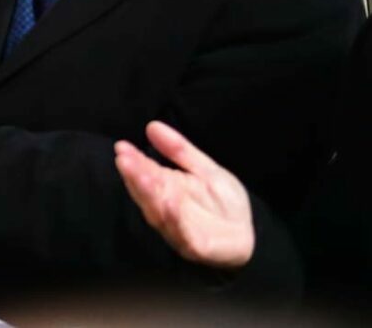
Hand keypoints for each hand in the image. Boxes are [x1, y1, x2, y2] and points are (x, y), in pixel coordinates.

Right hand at [115, 121, 254, 269]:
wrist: (249, 237)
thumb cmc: (223, 202)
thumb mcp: (205, 169)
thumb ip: (179, 150)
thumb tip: (152, 126)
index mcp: (166, 187)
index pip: (144, 172)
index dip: (133, 161)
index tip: (122, 147)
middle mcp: (165, 208)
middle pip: (146, 193)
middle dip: (135, 177)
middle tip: (125, 160)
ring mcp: (177, 228)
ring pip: (158, 213)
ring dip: (149, 196)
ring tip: (144, 176)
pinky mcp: (195, 246)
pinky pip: (182, 234)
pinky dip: (175, 221)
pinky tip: (171, 203)